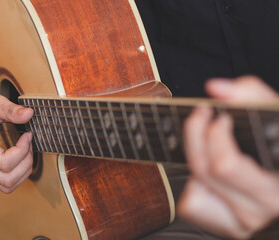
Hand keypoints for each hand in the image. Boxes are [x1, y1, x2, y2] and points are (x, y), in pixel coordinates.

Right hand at [0, 86, 33, 192]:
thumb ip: (12, 110)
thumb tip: (29, 114)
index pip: (4, 163)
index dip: (22, 151)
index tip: (28, 135)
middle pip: (7, 179)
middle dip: (25, 164)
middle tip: (29, 145)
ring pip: (6, 185)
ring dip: (22, 172)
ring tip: (26, 152)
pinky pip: (3, 182)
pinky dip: (17, 174)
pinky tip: (21, 157)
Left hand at [179, 76, 278, 238]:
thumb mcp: (276, 116)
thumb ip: (252, 95)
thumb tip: (216, 88)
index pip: (226, 164)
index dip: (215, 136)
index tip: (219, 115)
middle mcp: (269, 205)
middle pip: (208, 172)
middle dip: (197, 135)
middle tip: (203, 114)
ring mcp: (249, 221)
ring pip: (197, 189)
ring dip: (198, 160)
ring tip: (213, 145)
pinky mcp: (233, 228)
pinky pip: (193, 205)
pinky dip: (196, 185)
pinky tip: (215, 174)